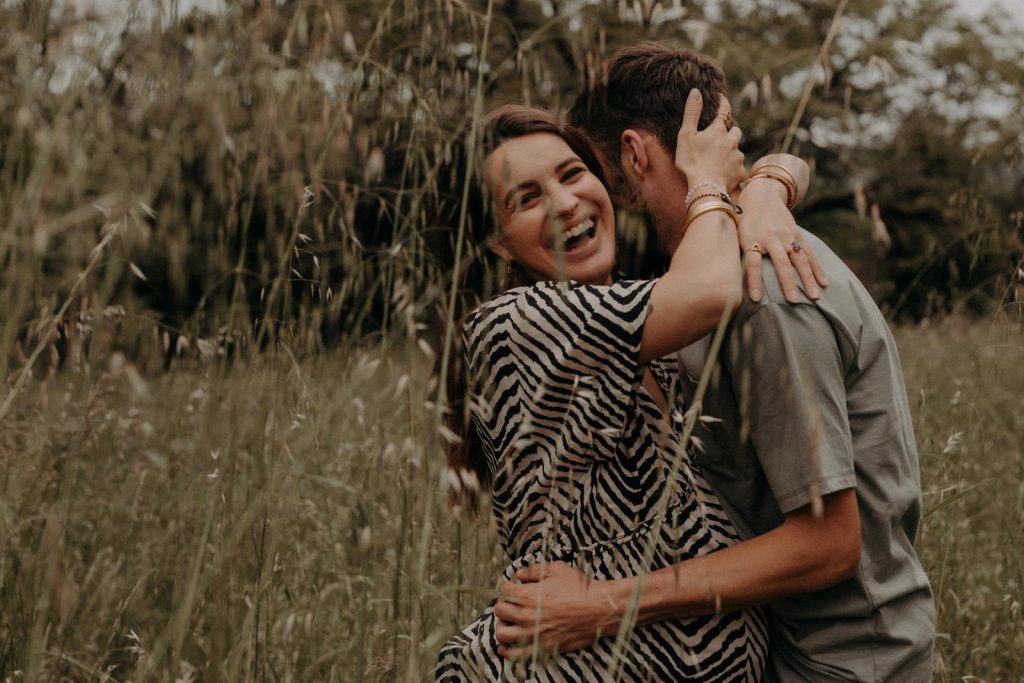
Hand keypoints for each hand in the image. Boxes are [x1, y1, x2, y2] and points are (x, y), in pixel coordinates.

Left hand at [494, 562, 620, 658]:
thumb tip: (519, 574)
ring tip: (509, 623)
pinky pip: (516, 655)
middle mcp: (527, 616)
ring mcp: (534, 634)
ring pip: (502, 634)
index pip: (504, 591)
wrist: (600, 609)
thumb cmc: (580, 588)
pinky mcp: (542, 648)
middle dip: (504, 605)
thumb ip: (534, 571)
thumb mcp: (557, 570)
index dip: (508, 587)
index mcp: (528, 595)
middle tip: (511, 604)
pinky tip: (505, 647)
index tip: (514, 588)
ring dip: (502, 626)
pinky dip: (507, 651)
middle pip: (500, 611)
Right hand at [674, 90, 744, 192]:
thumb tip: (696, 91)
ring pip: (737, 151)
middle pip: (735, 131)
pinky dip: (733, 171)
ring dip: (731, 152)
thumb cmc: (691, 161)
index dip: (723, 103)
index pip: (724, 111)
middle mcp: (732, 141)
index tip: (721, 97)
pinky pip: (739, 169)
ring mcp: (738, 157)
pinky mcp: (741, 173)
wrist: (704, 188)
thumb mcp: (685, 136)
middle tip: (721, 137)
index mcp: (718, 131)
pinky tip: (725, 176)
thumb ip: (691, 113)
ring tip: (720, 161)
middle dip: (730, 132)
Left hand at [736, 179, 827, 302]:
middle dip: (788, 283)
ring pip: (799, 260)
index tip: (755, 299)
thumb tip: (723, 276)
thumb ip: (733, 251)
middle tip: (794, 302)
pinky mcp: (796, 234)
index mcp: (751, 239)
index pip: (752, 263)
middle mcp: (771, 237)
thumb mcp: (734, 231)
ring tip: (815, 297)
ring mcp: (786, 236)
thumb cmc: (742, 219)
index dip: (754, 281)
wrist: (761, 193)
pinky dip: (817, 268)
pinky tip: (823, 282)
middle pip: (781, 264)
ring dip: (808, 279)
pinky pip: (808, 253)